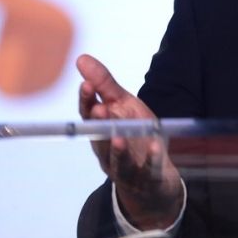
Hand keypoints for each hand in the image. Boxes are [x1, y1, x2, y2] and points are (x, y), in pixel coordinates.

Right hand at [77, 53, 183, 229]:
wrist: (152, 180)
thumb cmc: (136, 135)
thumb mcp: (124, 106)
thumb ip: (105, 85)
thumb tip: (81, 58)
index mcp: (101, 131)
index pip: (89, 116)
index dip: (87, 101)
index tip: (87, 85)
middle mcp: (108, 152)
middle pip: (99, 140)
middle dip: (99, 125)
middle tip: (98, 110)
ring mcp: (126, 168)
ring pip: (118, 161)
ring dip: (118, 149)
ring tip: (118, 137)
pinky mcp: (147, 178)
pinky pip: (149, 169)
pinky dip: (152, 158)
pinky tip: (156, 145)